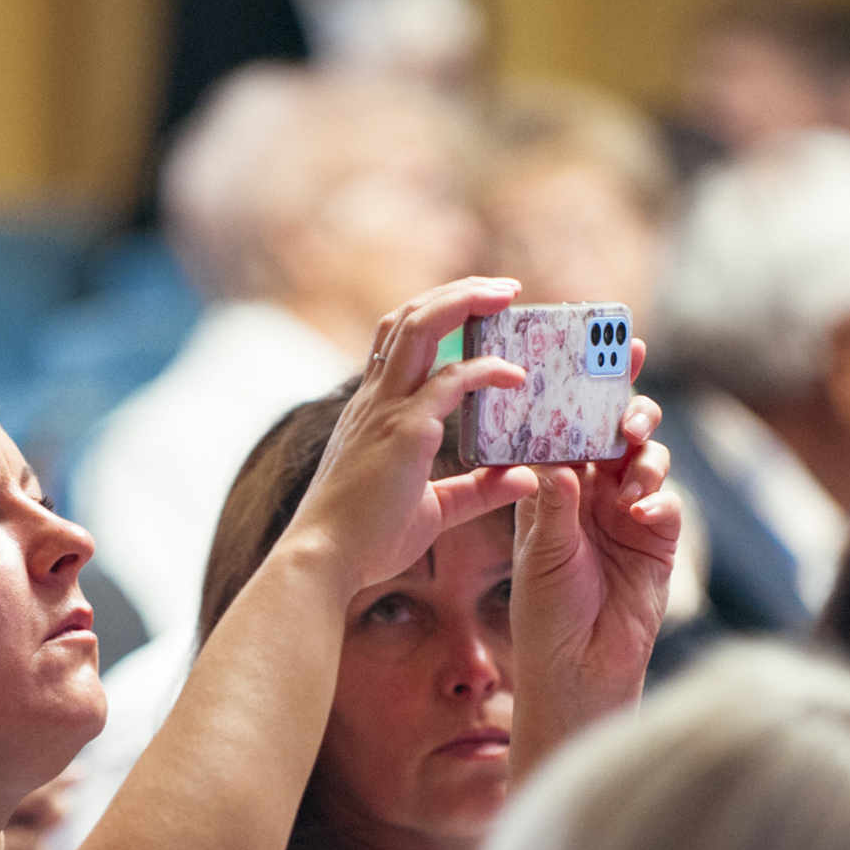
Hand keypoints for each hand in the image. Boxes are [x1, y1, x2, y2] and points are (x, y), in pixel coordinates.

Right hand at [282, 278, 539, 593]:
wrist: (326, 561)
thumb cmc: (366, 541)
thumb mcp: (434, 511)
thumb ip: (477, 491)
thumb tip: (523, 478)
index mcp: (372, 411)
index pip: (396, 338)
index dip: (435, 313)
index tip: (476, 309)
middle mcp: (375, 399)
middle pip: (409, 315)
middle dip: (458, 291)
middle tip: (504, 288)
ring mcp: (387, 409)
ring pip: (421, 325)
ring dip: (467, 301)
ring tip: (508, 295)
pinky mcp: (406, 431)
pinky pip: (452, 380)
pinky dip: (487, 368)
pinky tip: (517, 376)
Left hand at [506, 394, 682, 772]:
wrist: (577, 668)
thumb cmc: (545, 612)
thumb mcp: (542, 552)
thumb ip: (556, 504)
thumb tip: (560, 458)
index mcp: (555, 487)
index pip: (571, 427)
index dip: (583, 391)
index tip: (596, 354)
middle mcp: (594, 493)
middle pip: (618, 433)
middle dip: (628, 407)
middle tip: (629, 403)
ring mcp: (629, 513)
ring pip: (648, 459)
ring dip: (643, 453)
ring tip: (630, 466)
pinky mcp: (659, 539)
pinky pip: (667, 502)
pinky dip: (658, 498)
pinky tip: (640, 511)